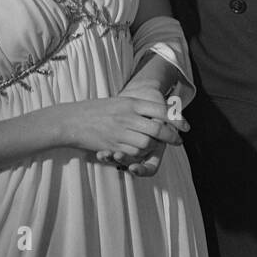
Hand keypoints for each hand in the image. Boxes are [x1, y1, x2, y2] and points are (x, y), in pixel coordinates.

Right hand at [64, 96, 186, 171]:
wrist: (70, 120)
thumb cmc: (96, 110)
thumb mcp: (120, 102)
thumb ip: (138, 107)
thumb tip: (159, 115)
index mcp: (131, 103)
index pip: (161, 110)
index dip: (176, 119)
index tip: (186, 127)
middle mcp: (127, 117)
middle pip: (158, 129)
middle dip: (171, 137)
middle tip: (177, 141)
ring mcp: (119, 132)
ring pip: (147, 144)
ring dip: (154, 146)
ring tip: (155, 145)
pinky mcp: (112, 145)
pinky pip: (133, 153)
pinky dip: (140, 154)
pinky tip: (140, 151)